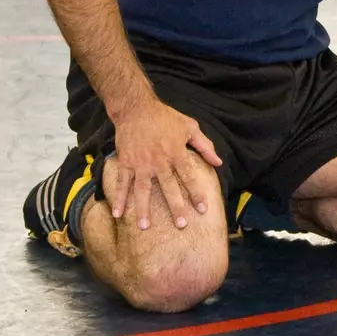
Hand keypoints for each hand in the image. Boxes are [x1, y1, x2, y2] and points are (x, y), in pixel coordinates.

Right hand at [105, 98, 224, 229]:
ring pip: (142, 190)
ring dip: (143, 209)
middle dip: (175, 206)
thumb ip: (205, 145)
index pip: (189, 177)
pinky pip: (122, 183)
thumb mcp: (190, 126)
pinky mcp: (126, 163)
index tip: (202, 209)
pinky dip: (119, 198)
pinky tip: (118, 214)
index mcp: (176, 153)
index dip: (196, 193)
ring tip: (144, 227)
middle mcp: (158, 161)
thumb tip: (218, 163)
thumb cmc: (165, 117)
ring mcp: (140, 163)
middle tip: (181, 224)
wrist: (136, 108)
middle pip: (168, 187)